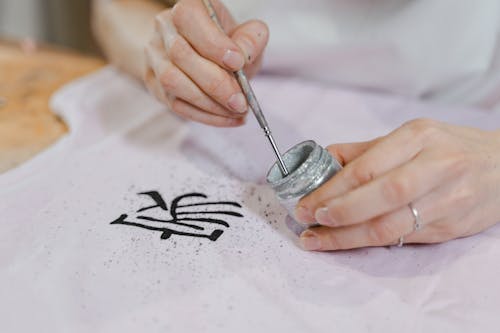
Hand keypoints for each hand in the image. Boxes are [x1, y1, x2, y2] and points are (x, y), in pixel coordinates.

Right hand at [144, 0, 268, 126]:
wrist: (203, 54)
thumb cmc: (227, 43)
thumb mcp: (245, 34)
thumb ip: (250, 40)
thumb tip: (242, 55)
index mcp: (187, 8)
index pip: (190, 19)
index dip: (213, 43)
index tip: (238, 63)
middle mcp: (164, 29)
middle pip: (180, 55)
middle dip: (214, 83)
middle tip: (240, 101)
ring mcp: (155, 57)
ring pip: (172, 82)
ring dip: (208, 103)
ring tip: (236, 110)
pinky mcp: (155, 84)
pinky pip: (176, 104)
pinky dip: (205, 115)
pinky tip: (227, 118)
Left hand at [295, 119, 499, 250]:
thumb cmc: (450, 148)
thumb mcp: (412, 135)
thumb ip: (366, 150)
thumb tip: (324, 160)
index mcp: (419, 137)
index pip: (368, 167)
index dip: (332, 189)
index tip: (306, 202)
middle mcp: (437, 166)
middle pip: (382, 196)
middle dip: (339, 214)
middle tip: (309, 222)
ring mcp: (449, 200)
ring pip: (392, 226)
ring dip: (348, 237)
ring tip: (319, 240)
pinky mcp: (452, 227)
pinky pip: (405, 239)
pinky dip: (371, 243)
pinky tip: (348, 242)